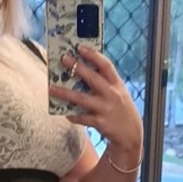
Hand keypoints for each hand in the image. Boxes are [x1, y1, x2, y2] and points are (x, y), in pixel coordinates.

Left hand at [52, 45, 142, 166]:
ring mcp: (105, 109)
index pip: (106, 66)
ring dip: (65, 93)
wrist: (131, 134)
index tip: (80, 47)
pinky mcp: (100, 123)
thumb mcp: (119, 92)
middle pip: (93, 78)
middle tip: (63, 58)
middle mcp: (112, 95)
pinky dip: (73, 115)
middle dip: (77, 68)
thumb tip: (82, 70)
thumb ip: (105, 82)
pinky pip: (82, 118)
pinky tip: (65, 113)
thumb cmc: (121, 109)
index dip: (93, 55)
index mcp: (117, 84)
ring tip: (51, 88)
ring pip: (82, 99)